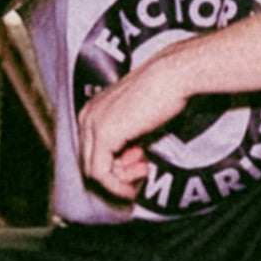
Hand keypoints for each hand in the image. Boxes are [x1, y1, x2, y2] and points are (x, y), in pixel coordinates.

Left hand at [77, 47, 190, 200]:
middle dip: (118, 174)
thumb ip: (125, 139)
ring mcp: (92, 124)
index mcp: (93, 109)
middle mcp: (87, 115)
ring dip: (120, 179)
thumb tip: (126, 163)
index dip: (116, 165)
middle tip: (142, 169)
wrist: (172, 76)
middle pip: (91, 162)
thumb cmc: (161, 91)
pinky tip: (137, 181)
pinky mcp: (103, 134)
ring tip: (143, 169)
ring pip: (94, 171)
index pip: (93, 151)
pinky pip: (101, 173)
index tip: (138, 164)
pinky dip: (117, 184)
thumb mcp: (136, 118)